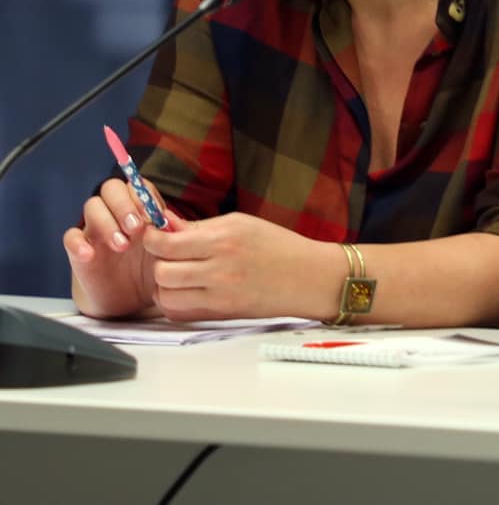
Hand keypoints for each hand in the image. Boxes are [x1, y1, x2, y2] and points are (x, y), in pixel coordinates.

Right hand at [63, 176, 185, 318]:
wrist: (133, 300)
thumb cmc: (154, 269)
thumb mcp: (167, 252)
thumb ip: (170, 233)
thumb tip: (169, 218)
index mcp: (139, 210)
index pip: (137, 186)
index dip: (144, 196)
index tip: (155, 215)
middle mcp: (116, 214)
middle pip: (111, 189)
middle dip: (124, 205)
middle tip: (136, 229)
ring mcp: (96, 229)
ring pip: (92, 206)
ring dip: (107, 222)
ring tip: (122, 246)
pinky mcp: (79, 250)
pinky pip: (70, 237)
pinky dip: (78, 243)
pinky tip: (90, 255)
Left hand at [143, 213, 335, 321]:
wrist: (309, 277)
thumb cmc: (278, 246)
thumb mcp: (241, 224)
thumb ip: (200, 228)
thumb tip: (165, 226)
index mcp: (224, 238)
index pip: (166, 243)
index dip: (152, 239)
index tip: (155, 236)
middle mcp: (220, 267)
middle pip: (162, 271)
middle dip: (157, 262)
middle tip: (166, 256)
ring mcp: (220, 293)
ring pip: (166, 294)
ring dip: (164, 285)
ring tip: (177, 275)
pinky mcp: (222, 312)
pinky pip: (180, 311)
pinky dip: (175, 302)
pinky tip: (186, 291)